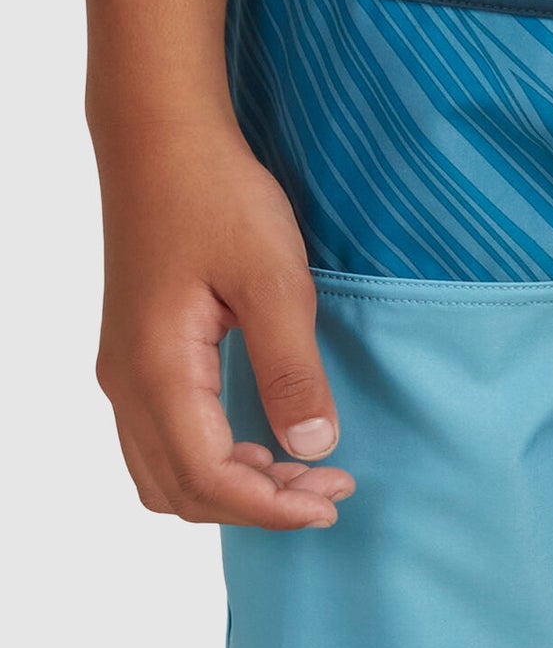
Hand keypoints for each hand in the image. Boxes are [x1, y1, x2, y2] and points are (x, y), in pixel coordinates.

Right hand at [94, 120, 354, 528]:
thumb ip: (292, 370)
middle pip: (181, 492)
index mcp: (158, 369)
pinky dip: (211, 463)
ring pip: (164, 475)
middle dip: (258, 505)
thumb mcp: (276, 282)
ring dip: (233, 489)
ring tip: (302, 471)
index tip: (334, 497)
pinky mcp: (135, 358)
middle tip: (331, 486)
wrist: (162, 141)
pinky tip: (263, 442)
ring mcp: (124, 372)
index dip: (273, 506)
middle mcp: (127, 382)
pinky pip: (161, 443)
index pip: (209, 478)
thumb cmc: (217, 197)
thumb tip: (312, 447)